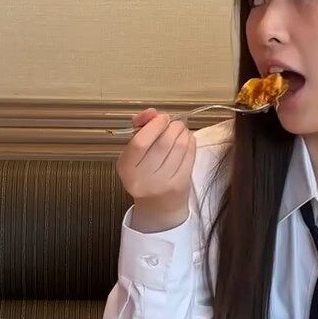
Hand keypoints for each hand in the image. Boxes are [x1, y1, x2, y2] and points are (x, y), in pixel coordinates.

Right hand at [116, 109, 195, 232]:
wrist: (158, 205)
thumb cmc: (144, 172)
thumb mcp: (134, 153)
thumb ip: (140, 128)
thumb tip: (153, 112)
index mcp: (127, 169)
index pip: (140, 142)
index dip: (153, 125)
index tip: (161, 118)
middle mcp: (143, 179)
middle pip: (163, 142)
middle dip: (172, 126)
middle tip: (173, 124)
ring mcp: (163, 184)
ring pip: (180, 146)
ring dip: (183, 132)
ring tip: (180, 131)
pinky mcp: (181, 185)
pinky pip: (190, 155)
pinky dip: (191, 142)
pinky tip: (187, 140)